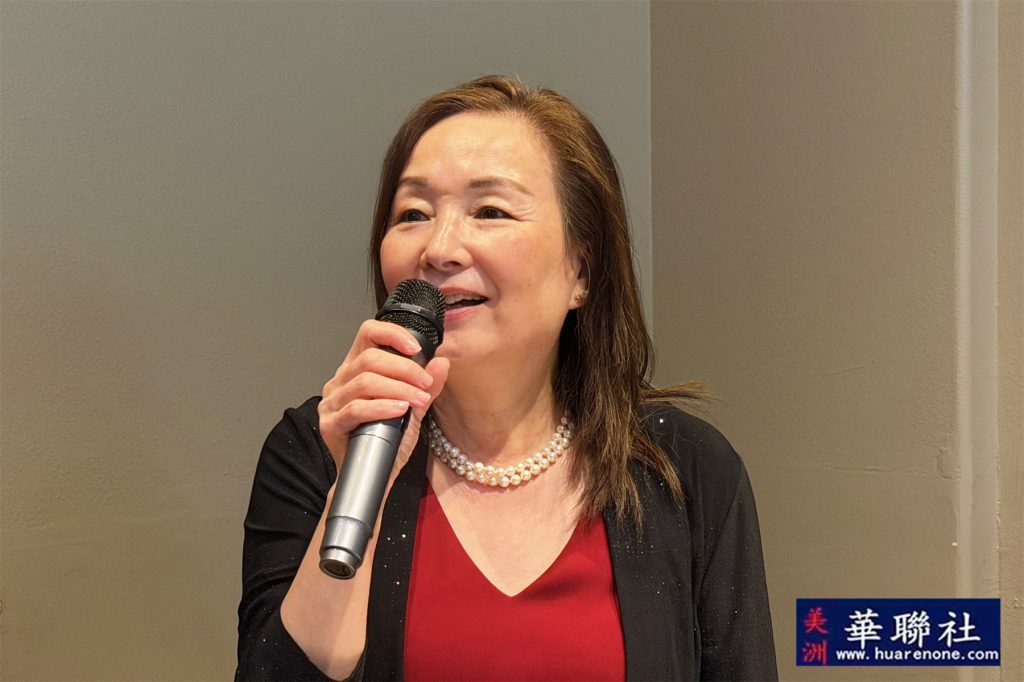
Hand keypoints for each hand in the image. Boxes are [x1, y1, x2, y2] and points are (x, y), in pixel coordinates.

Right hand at [318, 320, 449, 478]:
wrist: (373, 476)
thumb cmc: (386, 440)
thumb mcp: (412, 408)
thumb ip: (426, 386)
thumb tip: (442, 363)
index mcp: (355, 369)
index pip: (367, 334)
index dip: (392, 334)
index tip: (417, 348)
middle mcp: (340, 381)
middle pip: (369, 359)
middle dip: (404, 369)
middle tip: (425, 384)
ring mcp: (331, 403)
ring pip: (365, 382)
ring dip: (398, 388)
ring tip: (418, 399)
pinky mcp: (330, 424)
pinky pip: (356, 409)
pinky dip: (382, 406)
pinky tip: (400, 410)